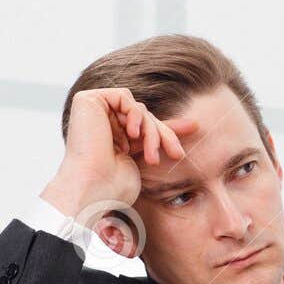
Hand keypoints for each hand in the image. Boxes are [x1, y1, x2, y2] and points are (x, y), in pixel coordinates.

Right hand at [40, 87, 197, 256]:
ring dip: (151, 131)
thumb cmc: (115, 184)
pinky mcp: (87, 100)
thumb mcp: (145, 158)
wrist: (93, 187)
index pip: (146, 127)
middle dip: (163, 135)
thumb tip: (191, 123)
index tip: (195, 127)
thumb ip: (158, 138)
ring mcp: (94, 111)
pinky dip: (134, 113)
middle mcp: (103, 123)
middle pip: (145, 117)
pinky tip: (132, 133)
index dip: (169, 129)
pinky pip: (123, 96)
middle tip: (176, 155)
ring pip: (138, 109)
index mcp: (113, 138)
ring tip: (150, 156)